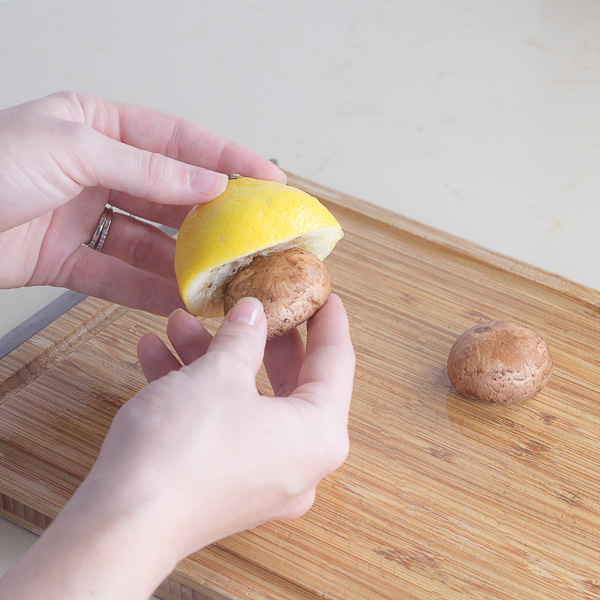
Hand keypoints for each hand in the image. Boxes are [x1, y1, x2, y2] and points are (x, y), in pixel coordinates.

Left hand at [0, 91, 284, 314]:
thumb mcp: (73, 148)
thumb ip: (147, 167)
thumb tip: (209, 180)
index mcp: (96, 124)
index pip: (176, 138)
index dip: (226, 156)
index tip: (268, 176)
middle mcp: (95, 169)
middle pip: (169, 193)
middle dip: (211, 215)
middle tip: (252, 234)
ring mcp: (83, 216)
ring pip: (148, 240)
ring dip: (182, 260)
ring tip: (221, 275)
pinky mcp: (66, 259)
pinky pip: (117, 275)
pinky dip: (146, 290)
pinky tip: (176, 300)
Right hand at [0, 295, 354, 598]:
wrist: (123, 525)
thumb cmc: (183, 450)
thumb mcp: (218, 374)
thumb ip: (243, 337)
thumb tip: (253, 314)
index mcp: (319, 434)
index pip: (336, 362)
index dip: (328, 320)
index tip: (324, 294)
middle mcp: (300, 462)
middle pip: (289, 382)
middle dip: (257, 338)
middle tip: (252, 305)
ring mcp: (264, 479)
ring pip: (247, 401)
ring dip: (213, 360)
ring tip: (180, 324)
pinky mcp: (227, 487)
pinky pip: (223, 427)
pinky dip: (197, 393)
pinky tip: (157, 356)